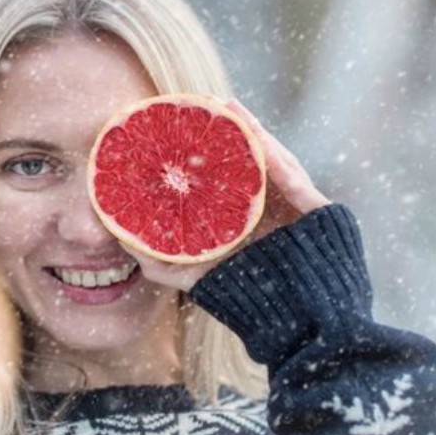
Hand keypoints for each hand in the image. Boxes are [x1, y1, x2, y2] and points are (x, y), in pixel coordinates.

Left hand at [134, 99, 329, 291]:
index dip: (207, 152)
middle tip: (204, 107)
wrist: (302, 327)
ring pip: (272, 160)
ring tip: (227, 108)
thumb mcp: (195, 277)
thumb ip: (159, 262)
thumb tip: (118, 236)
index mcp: (247, 217)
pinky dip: (273, 155)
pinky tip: (252, 134)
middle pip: (249, 162)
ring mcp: (297, 207)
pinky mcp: (318, 210)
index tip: (181, 129)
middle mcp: (272, 207)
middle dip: (228, 134)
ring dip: (250, 132)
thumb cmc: (248, 303)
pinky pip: (293, 176)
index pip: (226, 177)